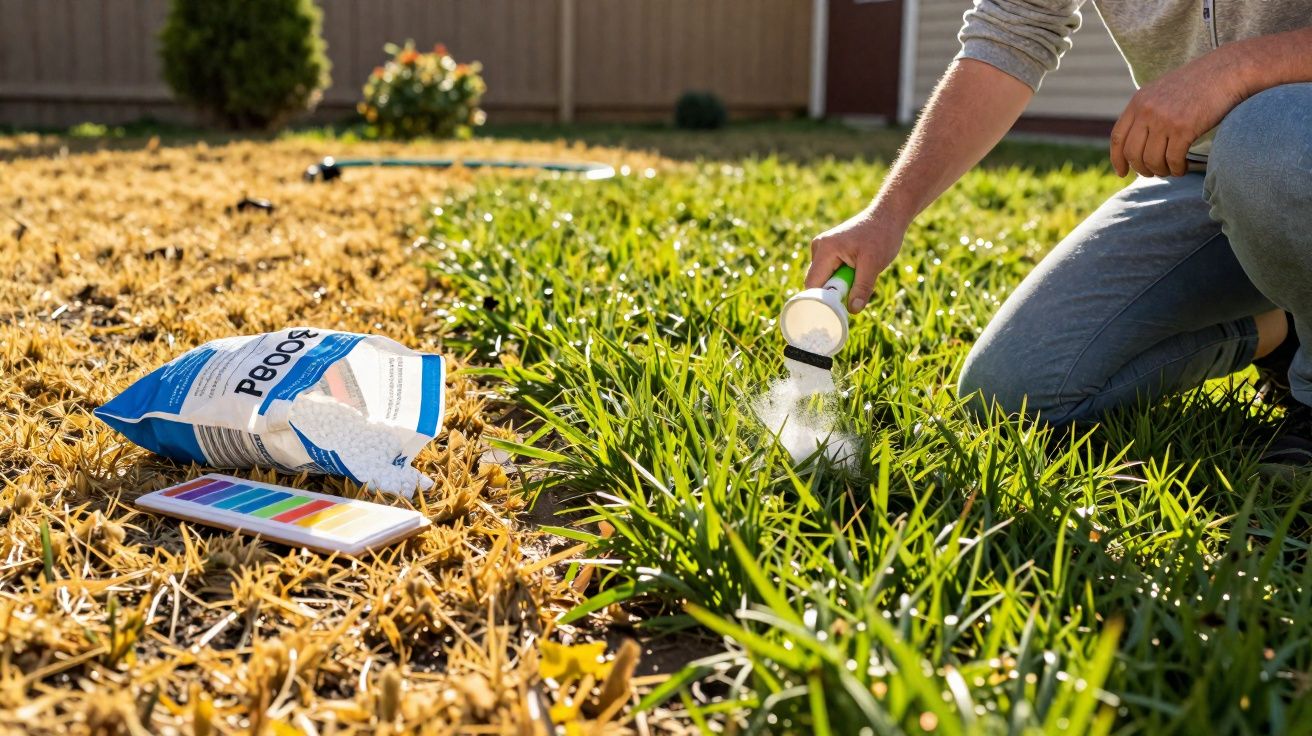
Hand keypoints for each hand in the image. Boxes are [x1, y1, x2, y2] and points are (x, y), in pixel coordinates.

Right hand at [806, 209, 903, 312]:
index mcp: (825, 249)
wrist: (888, 215)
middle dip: (835, 291)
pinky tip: (857, 268)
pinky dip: (843, 277)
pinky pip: (831, 272)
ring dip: (841, 284)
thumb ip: (862, 288)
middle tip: (856, 291)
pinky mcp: (830, 250)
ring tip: (860, 274)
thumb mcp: (874, 264)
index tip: (837, 310)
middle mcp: (819, 247)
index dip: (823, 300)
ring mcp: (823, 248)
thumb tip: (852, 311)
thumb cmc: (882, 235)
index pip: (813, 284)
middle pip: (817, 282)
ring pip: (825, 278)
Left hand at [1110, 49, 1248, 176]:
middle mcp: (1147, 111)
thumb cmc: (1198, 84)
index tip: (1122, 173)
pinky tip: (1183, 168)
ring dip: (1161, 171)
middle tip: (1152, 173)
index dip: (1117, 158)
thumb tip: (1137, 143)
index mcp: (1138, 101)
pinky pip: (1173, 160)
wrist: (1228, 70)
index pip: (1118, 137)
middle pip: (1133, 153)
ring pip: (1152, 160)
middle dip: (1141, 168)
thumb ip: (1147, 112)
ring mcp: (1164, 120)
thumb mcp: (1163, 92)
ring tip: (1170, 170)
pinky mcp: (1184, 128)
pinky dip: (1177, 169)